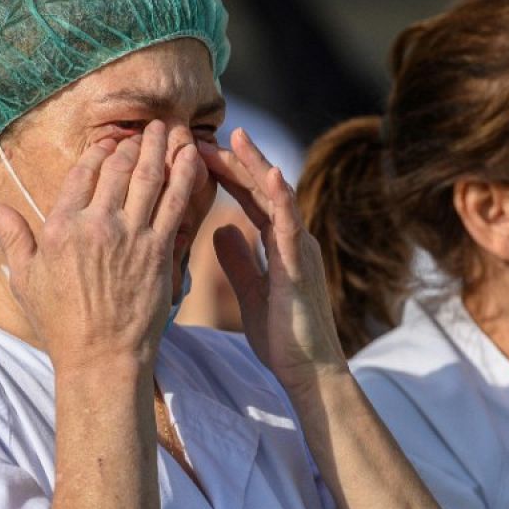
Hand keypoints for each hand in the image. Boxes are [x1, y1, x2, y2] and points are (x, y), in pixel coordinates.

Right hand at [0, 121, 202, 371]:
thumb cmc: (61, 324)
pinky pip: (175, 202)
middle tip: (141, 131)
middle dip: (130, 144)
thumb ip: (13, 237)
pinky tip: (190, 155)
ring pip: (148, 178)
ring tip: (164, 130)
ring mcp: (130, 236)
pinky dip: (184, 174)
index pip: (82, 174)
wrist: (101, 357)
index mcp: (61, 228)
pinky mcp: (158, 250)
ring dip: (157, 148)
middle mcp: (96, 224)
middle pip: (117, 169)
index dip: (98, 152)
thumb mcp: (25, 280)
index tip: (108, 142)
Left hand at [199, 127, 346, 396]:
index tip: (199, 154)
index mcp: (281, 244)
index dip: (228, 174)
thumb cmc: (283, 336)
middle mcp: (294, 239)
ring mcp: (301, 251)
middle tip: (205, 136)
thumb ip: (238, 260)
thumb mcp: (250, 291)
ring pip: (279, 198)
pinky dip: (282, 200)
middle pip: (263, 189)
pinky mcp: (301, 268)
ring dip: (257, 166)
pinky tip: (270, 175)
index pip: (252, 199)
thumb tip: (218, 231)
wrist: (308, 371)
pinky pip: (292, 227)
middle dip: (236, 161)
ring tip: (237, 138)